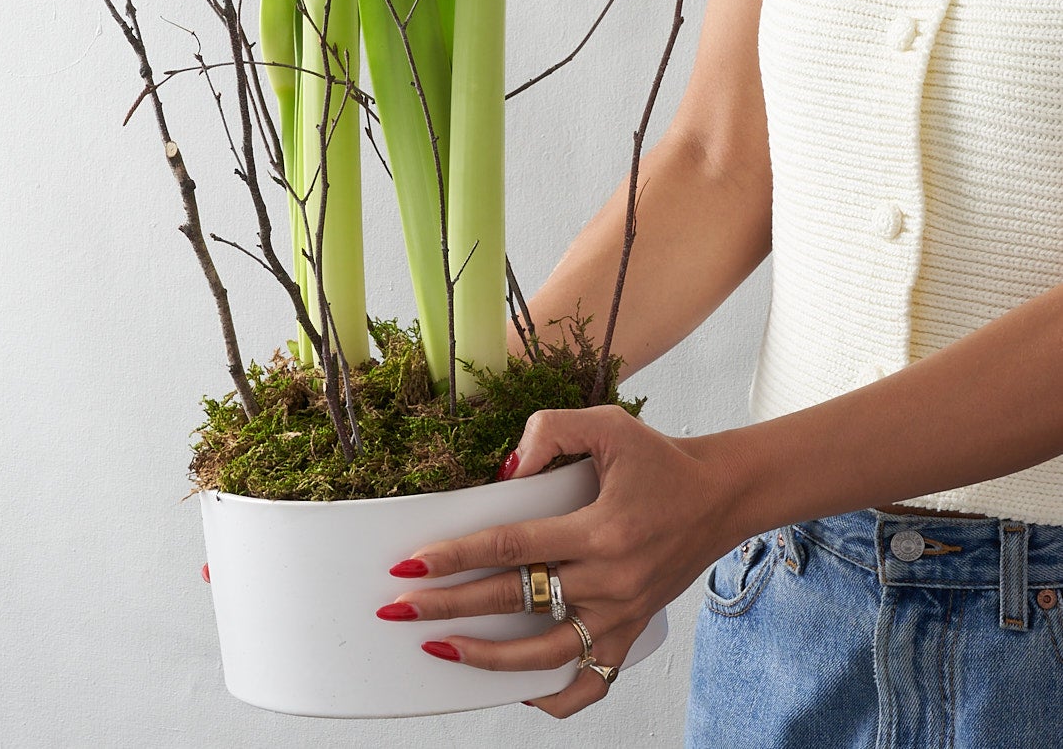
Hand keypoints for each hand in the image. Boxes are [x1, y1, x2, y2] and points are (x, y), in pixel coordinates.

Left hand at [377, 405, 744, 719]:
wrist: (721, 496)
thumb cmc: (659, 458)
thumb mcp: (608, 424)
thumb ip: (552, 431)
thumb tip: (505, 469)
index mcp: (600, 531)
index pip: (511, 548)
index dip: (456, 555)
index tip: (409, 563)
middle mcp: (609, 582)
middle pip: (514, 602)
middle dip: (448, 607)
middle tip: (398, 608)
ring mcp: (621, 616)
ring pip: (545, 656)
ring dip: (486, 659)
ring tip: (439, 648)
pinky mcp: (631, 632)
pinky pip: (591, 682)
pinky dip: (553, 696)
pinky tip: (514, 689)